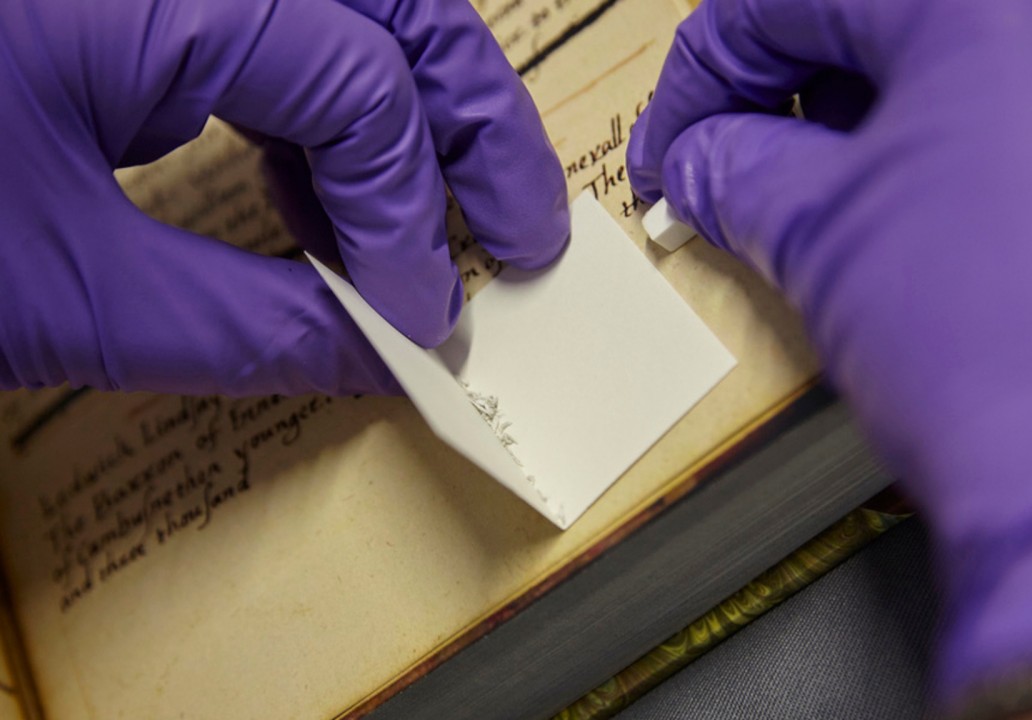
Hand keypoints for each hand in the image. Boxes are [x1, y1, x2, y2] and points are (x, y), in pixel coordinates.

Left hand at [0, 0, 567, 395]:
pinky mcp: (144, 1)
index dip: (407, 215)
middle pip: (394, 1)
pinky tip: (329, 200)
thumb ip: (239, 327)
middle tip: (522, 233)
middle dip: (474, 123)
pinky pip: (278, 32)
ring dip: (412, 118)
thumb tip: (379, 357)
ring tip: (435, 227)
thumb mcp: (52, 288)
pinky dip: (324, 115)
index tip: (420, 319)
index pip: (356, 83)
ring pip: (349, 8)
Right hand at [629, 0, 1031, 706]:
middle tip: (729, 163)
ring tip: (813, 192)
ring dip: (862, 109)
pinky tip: (906, 202)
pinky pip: (1030, 95)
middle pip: (877, 12)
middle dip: (782, 89)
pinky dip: (948, 132)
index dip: (702, 75)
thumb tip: (704, 160)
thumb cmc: (995, 352)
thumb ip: (737, 170)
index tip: (673, 143)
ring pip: (958, 48)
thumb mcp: (820, 236)